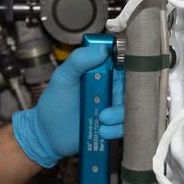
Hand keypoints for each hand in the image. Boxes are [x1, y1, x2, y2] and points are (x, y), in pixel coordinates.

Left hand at [12, 43, 125, 167]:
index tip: (126, 74)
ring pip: (132, 107)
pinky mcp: (115, 125)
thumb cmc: (55, 102)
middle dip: (127, 96)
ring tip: (101, 119)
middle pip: (135, 87)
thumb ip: (78, 60)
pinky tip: (102, 131)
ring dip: (120, 115)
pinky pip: (127, 126)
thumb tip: (102, 49)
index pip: (125, 62)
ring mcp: (114, 106)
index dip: (133, 66)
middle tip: (110, 103)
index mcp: (102, 70)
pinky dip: (117, 129)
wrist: (48, 134)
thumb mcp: (63, 77)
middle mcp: (112, 86)